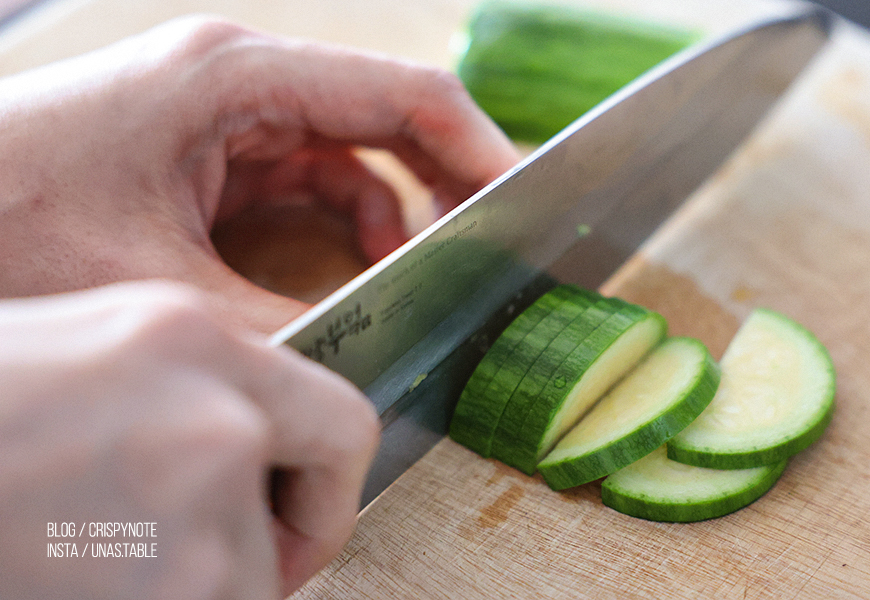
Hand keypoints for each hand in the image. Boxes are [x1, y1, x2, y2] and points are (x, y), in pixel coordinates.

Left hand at [0, 16, 519, 332]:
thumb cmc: (6, 222)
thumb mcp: (162, 285)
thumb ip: (278, 321)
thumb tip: (363, 356)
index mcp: (236, 78)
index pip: (400, 95)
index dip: (476, 147)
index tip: (524, 197)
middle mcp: (237, 83)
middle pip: (383, 118)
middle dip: (444, 178)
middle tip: (488, 242)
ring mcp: (224, 117)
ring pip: (348, 153)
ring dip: (393, 210)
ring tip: (419, 268)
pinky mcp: (209, 156)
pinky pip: (306, 179)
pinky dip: (345, 221)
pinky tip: (357, 266)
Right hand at [0, 281, 379, 598]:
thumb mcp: (82, 352)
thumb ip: (185, 395)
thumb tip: (242, 455)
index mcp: (192, 339)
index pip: (340, 423)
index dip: (324, 485)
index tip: (292, 516)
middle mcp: (215, 420)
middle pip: (302, 522)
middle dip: (264, 554)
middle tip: (195, 565)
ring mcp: (191, 519)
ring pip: (237, 589)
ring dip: (181, 587)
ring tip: (80, 557)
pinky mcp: (166, 598)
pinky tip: (66, 572)